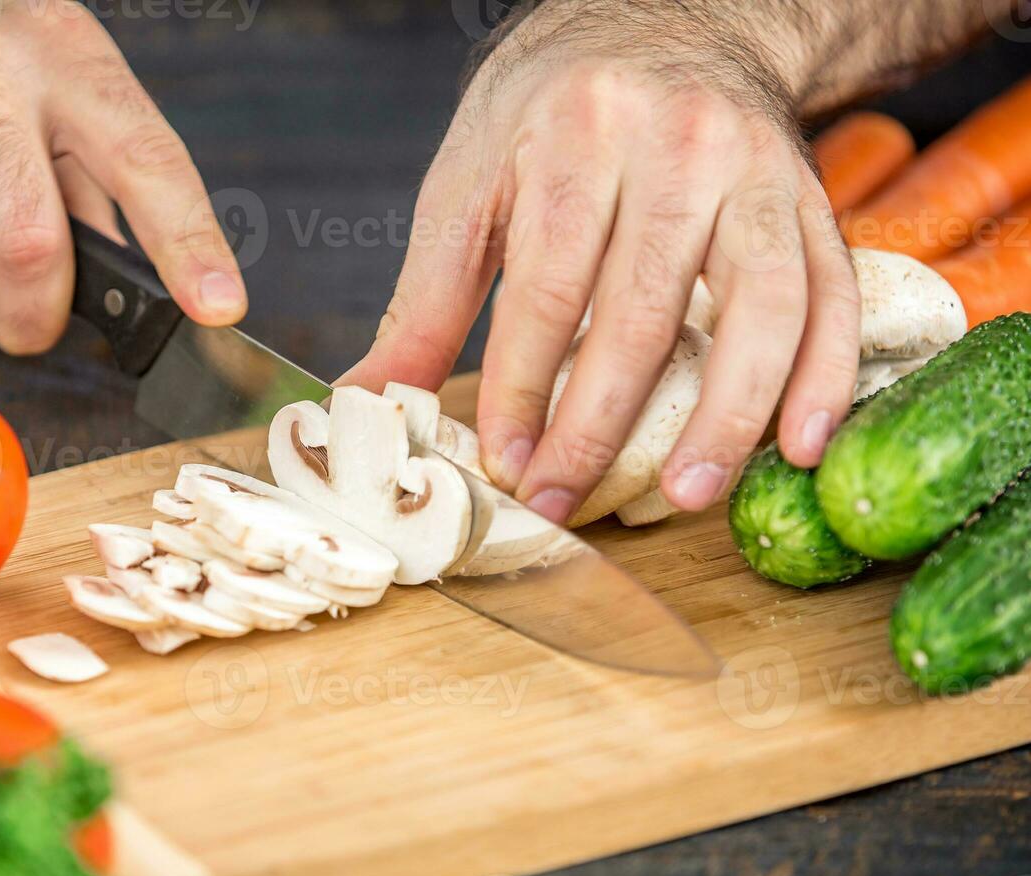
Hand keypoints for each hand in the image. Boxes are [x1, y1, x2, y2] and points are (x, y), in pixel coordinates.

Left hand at [340, 1, 860, 521]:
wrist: (668, 16)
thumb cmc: (554, 105)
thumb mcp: (471, 178)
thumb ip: (427, 298)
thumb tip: (369, 397)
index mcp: (576, 136)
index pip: (548, 287)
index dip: (525, 387)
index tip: (505, 463)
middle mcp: (677, 147)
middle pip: (642, 309)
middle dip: (598, 423)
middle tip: (565, 501)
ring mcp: (756, 172)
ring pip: (757, 309)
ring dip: (725, 416)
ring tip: (686, 496)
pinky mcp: (808, 199)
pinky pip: (831, 294)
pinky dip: (824, 377)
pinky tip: (797, 446)